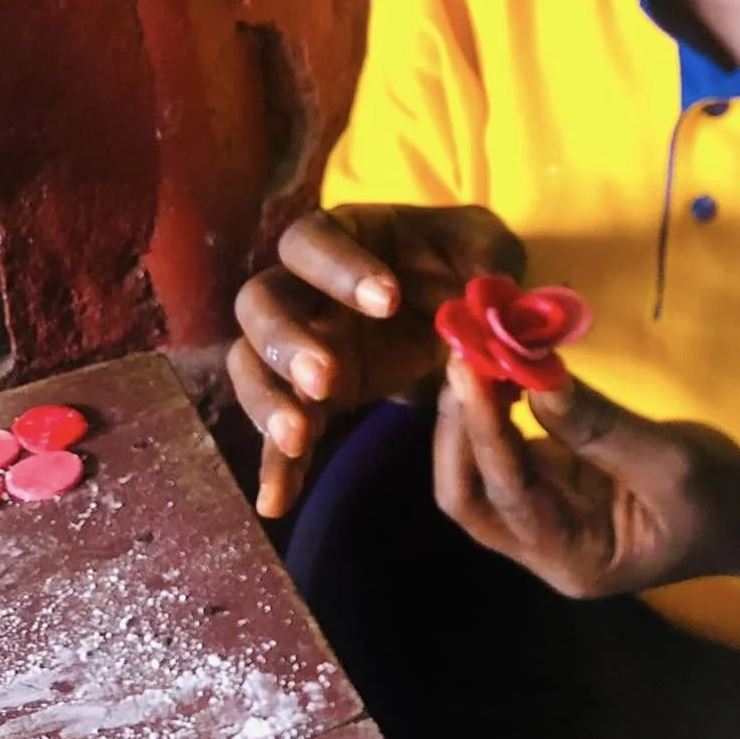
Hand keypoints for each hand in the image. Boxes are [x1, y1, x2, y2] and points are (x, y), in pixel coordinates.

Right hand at [230, 205, 523, 517]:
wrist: (454, 308)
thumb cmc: (459, 262)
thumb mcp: (484, 247)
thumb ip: (487, 258)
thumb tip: (487, 293)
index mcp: (340, 236)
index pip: (313, 241)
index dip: (339, 268)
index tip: (387, 301)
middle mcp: (301, 287)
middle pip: (261, 305)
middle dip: (288, 342)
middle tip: (327, 376)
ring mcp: (297, 344)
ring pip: (252, 365)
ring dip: (268, 401)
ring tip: (298, 438)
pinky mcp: (307, 398)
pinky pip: (279, 431)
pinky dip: (276, 466)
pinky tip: (276, 502)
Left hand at [432, 356, 739, 597]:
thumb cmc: (720, 502)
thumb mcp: (669, 462)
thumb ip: (598, 426)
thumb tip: (534, 378)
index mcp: (573, 560)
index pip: (505, 496)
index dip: (481, 430)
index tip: (470, 366)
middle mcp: (543, 549)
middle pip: (466, 497)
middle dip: (456, 427)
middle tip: (462, 356)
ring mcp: (542, 520)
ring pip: (475, 474)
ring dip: (466, 416)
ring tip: (473, 353)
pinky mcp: (550, 487)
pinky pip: (502, 453)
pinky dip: (490, 412)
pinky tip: (495, 369)